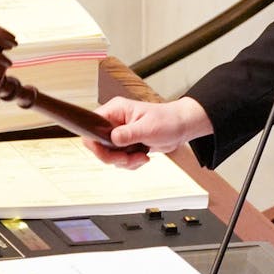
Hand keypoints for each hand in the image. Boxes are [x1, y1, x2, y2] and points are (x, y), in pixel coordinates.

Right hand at [82, 97, 212, 168]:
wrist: (182, 128)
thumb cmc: (169, 120)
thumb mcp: (149, 128)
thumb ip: (129, 134)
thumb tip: (112, 139)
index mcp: (115, 110)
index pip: (91, 126)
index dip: (95, 143)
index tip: (109, 153)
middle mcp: (114, 122)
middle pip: (98, 145)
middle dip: (114, 157)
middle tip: (129, 158)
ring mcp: (119, 134)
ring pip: (109, 155)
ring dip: (125, 161)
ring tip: (142, 156)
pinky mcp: (125, 144)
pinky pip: (119, 160)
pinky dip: (130, 163)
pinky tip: (143, 157)